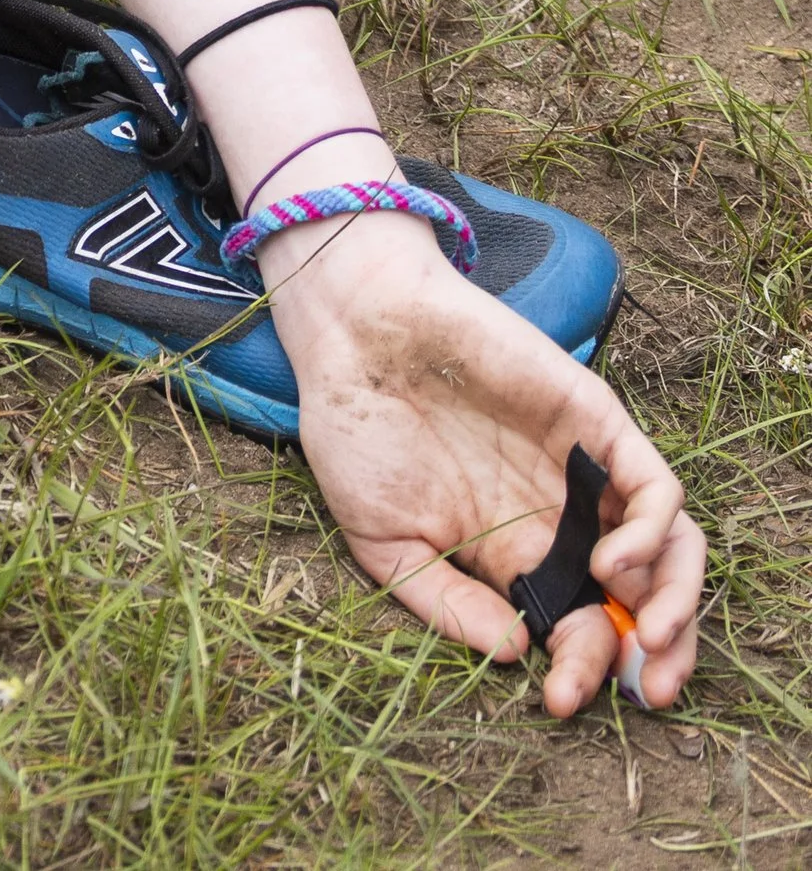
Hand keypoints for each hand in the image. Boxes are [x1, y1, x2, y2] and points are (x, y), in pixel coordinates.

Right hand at [263, 217, 703, 712]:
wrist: (355, 332)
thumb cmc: (355, 432)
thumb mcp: (382, 541)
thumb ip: (445, 603)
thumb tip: (517, 652)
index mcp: (512, 555)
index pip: (577, 629)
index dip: (582, 672)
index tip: (561, 702)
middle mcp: (560, 519)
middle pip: (642, 600)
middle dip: (657, 654)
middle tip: (646, 691)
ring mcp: (583, 470)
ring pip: (670, 548)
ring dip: (677, 601)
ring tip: (652, 638)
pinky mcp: (596, 422)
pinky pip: (655, 488)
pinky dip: (653, 533)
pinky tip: (610, 562)